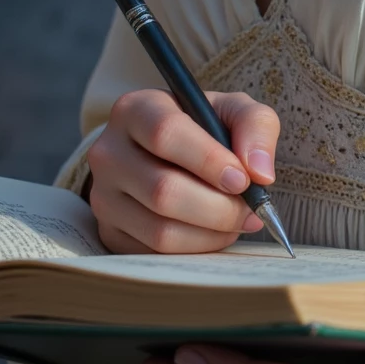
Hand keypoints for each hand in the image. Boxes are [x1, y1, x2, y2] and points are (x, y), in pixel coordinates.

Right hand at [87, 88, 279, 254]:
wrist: (166, 154)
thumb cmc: (203, 128)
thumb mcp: (232, 110)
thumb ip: (255, 126)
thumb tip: (260, 173)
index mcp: (136, 109)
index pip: (165, 133)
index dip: (208, 160)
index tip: (243, 179)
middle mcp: (109, 151)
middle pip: (163, 190)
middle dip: (218, 207)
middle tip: (250, 209)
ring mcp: (104, 196)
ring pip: (160, 230)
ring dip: (211, 233)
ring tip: (238, 221)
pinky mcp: (109, 232)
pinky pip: (156, 254)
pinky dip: (195, 249)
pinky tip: (214, 232)